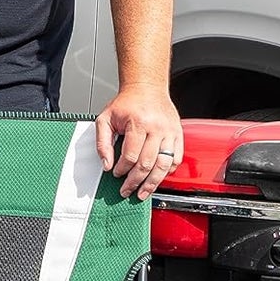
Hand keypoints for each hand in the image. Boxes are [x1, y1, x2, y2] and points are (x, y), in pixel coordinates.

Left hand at [94, 83, 182, 198]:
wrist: (146, 88)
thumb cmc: (127, 103)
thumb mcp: (105, 118)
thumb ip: (102, 142)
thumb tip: (106, 164)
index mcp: (138, 122)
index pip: (130, 155)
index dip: (122, 169)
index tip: (116, 173)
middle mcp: (157, 128)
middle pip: (147, 163)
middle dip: (135, 181)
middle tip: (127, 190)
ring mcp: (170, 132)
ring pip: (163, 165)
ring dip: (152, 183)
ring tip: (143, 192)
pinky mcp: (178, 134)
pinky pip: (176, 159)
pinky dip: (167, 172)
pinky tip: (157, 178)